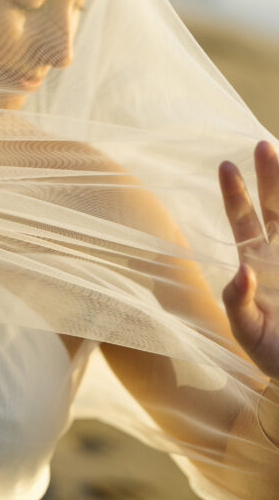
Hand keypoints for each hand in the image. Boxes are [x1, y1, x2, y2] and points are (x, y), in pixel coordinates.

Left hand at [219, 141, 278, 379]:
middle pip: (277, 205)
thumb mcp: (249, 332)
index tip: (226, 165)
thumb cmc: (275, 354)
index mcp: (258, 261)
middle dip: (271, 175)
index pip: (243, 218)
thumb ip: (237, 304)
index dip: (234, 192)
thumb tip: (241, 271)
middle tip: (264, 145)